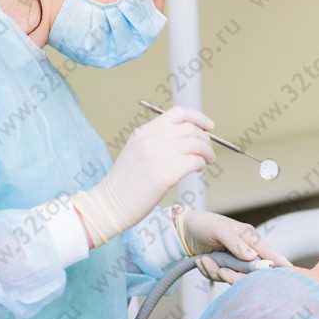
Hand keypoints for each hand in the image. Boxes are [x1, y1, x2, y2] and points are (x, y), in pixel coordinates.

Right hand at [73, 106, 216, 246]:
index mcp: (144, 132)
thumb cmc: (125, 184)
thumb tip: (188, 139)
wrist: (108, 204)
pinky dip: (201, 164)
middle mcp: (151, 139)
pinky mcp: (165, 174)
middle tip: (208, 152)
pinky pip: (194, 162)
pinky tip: (198, 170)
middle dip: (206, 140)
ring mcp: (158, 156)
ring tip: (207, 162)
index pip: (178, 113)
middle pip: (191, 129)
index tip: (209, 126)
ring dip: (207, 153)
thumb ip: (157, 142)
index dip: (198, 118)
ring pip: (196, 145)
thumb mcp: (136, 152)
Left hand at [179, 210, 292, 281]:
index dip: (280, 265)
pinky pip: (220, 278)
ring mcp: (235, 262)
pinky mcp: (223, 268)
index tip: (291, 275)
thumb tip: (253, 257)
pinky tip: (200, 260)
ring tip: (203, 259)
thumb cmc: (204, 224)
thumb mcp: (220, 230)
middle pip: (251, 272)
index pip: (270, 255)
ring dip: (216, 270)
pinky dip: (208, 271)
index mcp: (251, 239)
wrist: (183, 230)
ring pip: (233, 277)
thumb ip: (237, 243)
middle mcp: (246, 252)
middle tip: (218, 268)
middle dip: (232, 272)